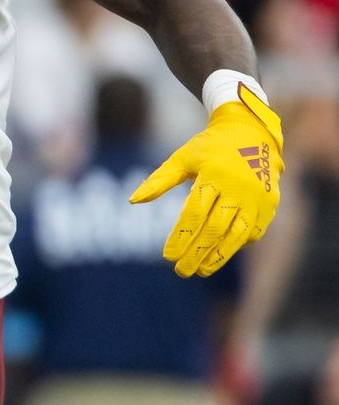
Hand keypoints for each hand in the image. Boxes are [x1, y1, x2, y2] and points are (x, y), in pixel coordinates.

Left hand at [130, 83, 283, 276]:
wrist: (251, 134)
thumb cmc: (209, 148)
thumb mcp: (182, 158)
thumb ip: (159, 180)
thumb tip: (133, 201)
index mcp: (213, 175)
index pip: (194, 214)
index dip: (181, 237)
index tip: (168, 256)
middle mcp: (237, 188)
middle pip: (215, 228)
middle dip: (197, 252)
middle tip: (182, 271)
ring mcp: (257, 197)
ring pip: (237, 234)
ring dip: (219, 256)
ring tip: (201, 270)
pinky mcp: (270, 204)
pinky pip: (255, 231)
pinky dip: (238, 244)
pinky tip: (221, 254)